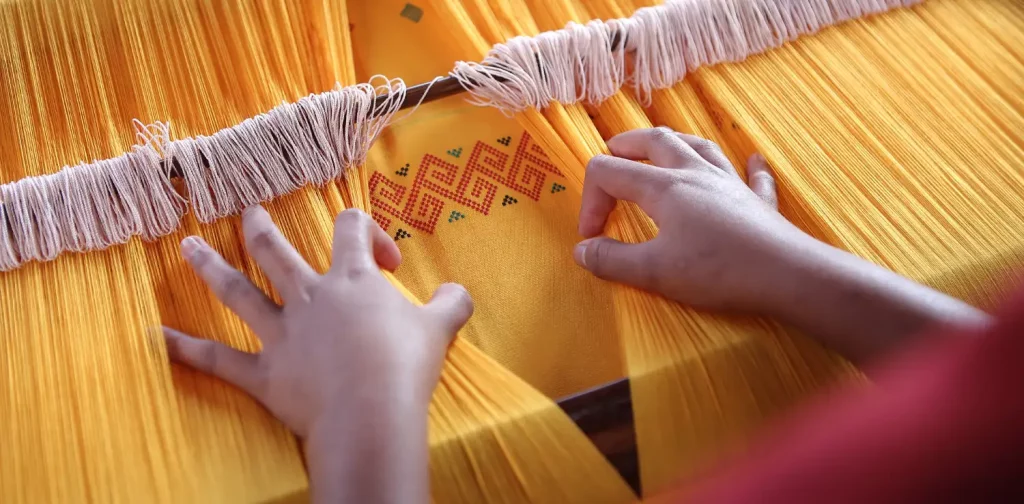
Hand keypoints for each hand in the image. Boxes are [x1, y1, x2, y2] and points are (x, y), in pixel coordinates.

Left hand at [163, 206, 471, 502]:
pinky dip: (185, 348)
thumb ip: (451, 302)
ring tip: (188, 247)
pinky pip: (217, 358)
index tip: (385, 261)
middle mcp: (311, 297)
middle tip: (248, 212)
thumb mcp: (442, 328)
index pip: (352, 229)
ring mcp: (282, 333)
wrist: (372, 411)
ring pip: (238, 291)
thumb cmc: (406, 365)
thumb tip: (457, 291)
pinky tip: (157, 336)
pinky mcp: (264, 372)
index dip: (366, 232)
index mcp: (354, 280)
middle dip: (262, 227)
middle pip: (278, 250)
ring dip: (211, 267)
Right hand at [574, 127, 803, 311]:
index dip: (590, 201)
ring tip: (659, 149)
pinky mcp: (757, 201)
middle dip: (626, 147)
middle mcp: (694, 173)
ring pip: (698, 146)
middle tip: (611, 157)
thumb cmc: (718, 271)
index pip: (609, 172)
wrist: (787, 275)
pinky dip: (746, 165)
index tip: (593, 237)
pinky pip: (751, 173)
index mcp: (664, 187)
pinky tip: (752, 160)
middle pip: (654, 141)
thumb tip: (582, 251)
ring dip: (673, 143)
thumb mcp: (654, 271)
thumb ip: (612, 260)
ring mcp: (729, 183)